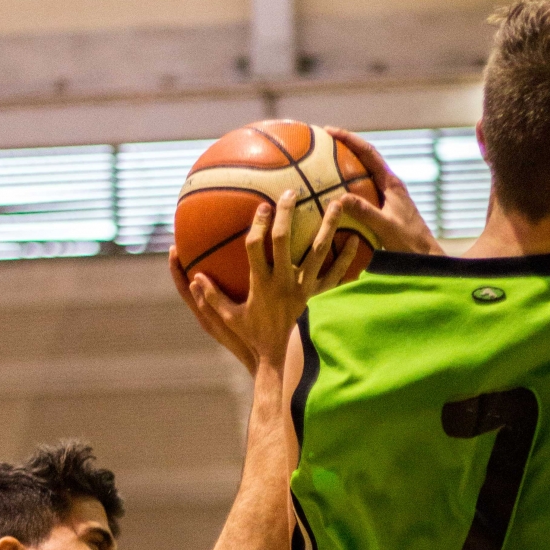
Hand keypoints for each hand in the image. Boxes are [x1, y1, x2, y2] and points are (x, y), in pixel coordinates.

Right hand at [185, 190, 357, 372]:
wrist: (280, 358)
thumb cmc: (252, 336)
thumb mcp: (228, 319)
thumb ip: (211, 297)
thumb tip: (193, 278)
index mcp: (260, 283)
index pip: (256, 246)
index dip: (257, 224)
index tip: (261, 206)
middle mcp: (283, 282)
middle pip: (286, 241)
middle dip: (287, 214)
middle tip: (291, 192)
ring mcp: (304, 288)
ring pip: (318, 252)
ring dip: (327, 226)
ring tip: (336, 203)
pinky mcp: (318, 297)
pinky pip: (336, 275)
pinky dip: (346, 258)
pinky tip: (356, 241)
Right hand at [326, 126, 442, 255]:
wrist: (426, 255)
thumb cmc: (409, 242)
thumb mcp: (385, 226)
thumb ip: (364, 212)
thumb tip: (339, 197)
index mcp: (391, 183)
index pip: (368, 153)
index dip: (349, 139)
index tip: (329, 131)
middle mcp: (390, 185)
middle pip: (366, 158)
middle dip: (346, 146)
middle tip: (323, 142)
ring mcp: (388, 195)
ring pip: (365, 173)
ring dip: (347, 165)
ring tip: (326, 162)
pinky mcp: (386, 207)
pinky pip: (364, 190)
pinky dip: (350, 185)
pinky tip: (337, 193)